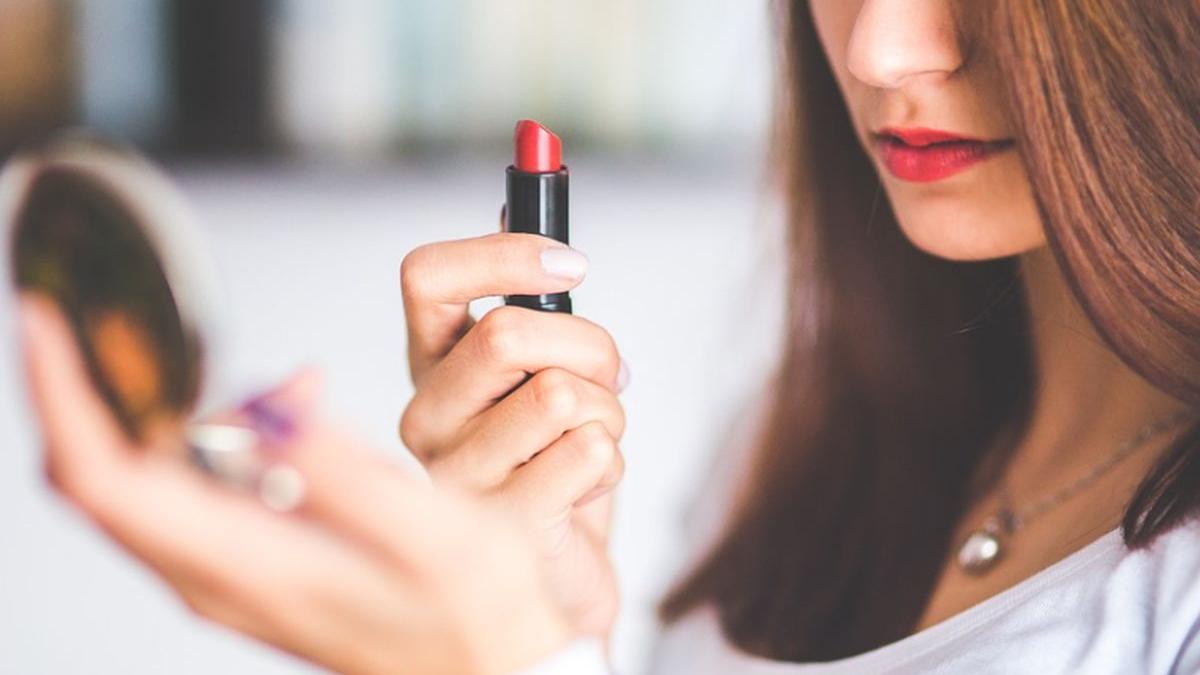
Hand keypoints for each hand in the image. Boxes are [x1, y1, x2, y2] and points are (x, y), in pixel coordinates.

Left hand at [17, 294, 571, 674]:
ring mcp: (225, 577)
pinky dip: (206, 432)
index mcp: (246, 565)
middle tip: (96, 314)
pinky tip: (281, 407)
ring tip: (240, 363)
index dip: (64, 394)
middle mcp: (214, 577)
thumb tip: (268, 406)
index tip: (49, 322)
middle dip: (84, 387)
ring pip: (135, 482)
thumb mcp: (435, 538)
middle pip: (98, 477)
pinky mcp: (247, 568)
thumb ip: (345, 474)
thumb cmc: (476, 616)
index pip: (107, 478)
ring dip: (154, 405)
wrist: (491, 673)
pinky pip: (187, 492)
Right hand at [399, 232, 626, 635]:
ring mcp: (455, 474)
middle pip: (508, 333)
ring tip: (594, 437)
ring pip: (561, 395)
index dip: (503, 253)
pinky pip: (588, 454)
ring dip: (610, 411)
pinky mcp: (500, 526)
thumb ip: (525, 296)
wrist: (558, 572)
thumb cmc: (550, 459)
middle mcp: (426, 415)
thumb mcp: (540, 368)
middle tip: (610, 374)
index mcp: (431, 364)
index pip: (425, 276)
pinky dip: (612, 461)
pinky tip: (585, 485)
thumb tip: (519, 199)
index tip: (573, 263)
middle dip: (591, 345)